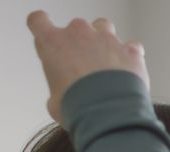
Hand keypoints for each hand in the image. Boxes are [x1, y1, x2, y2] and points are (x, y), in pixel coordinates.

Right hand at [26, 11, 148, 123]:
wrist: (108, 112)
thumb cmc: (76, 108)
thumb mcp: (55, 101)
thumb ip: (60, 87)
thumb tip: (67, 96)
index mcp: (51, 42)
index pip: (38, 21)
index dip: (43, 29)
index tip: (49, 40)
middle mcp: (78, 33)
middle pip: (76, 27)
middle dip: (79, 43)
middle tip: (83, 67)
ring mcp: (107, 38)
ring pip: (104, 27)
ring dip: (103, 41)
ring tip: (106, 64)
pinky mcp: (130, 50)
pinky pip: (131, 46)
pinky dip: (129, 56)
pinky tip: (128, 71)